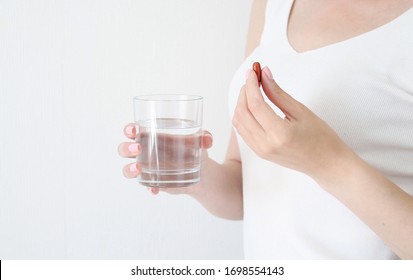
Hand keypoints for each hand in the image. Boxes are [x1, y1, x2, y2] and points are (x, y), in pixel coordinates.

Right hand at [118, 123, 212, 194]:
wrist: (202, 173)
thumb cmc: (195, 150)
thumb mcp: (200, 142)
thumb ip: (204, 138)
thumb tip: (207, 139)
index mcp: (151, 136)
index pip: (132, 130)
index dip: (129, 129)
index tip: (134, 130)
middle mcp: (144, 151)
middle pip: (124, 149)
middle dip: (126, 148)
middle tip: (138, 148)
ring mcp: (146, 168)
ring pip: (127, 168)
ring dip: (129, 169)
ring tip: (138, 169)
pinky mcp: (152, 181)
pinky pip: (144, 185)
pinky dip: (148, 188)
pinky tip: (155, 190)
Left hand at [232, 66, 351, 178]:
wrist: (326, 163)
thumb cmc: (320, 138)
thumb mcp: (301, 111)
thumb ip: (278, 93)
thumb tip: (264, 75)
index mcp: (279, 134)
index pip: (255, 104)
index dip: (251, 85)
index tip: (253, 72)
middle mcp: (265, 144)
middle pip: (242, 112)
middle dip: (244, 91)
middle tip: (253, 78)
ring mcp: (260, 150)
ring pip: (238, 122)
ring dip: (241, 102)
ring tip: (253, 89)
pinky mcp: (259, 152)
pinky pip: (242, 131)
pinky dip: (243, 115)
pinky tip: (252, 104)